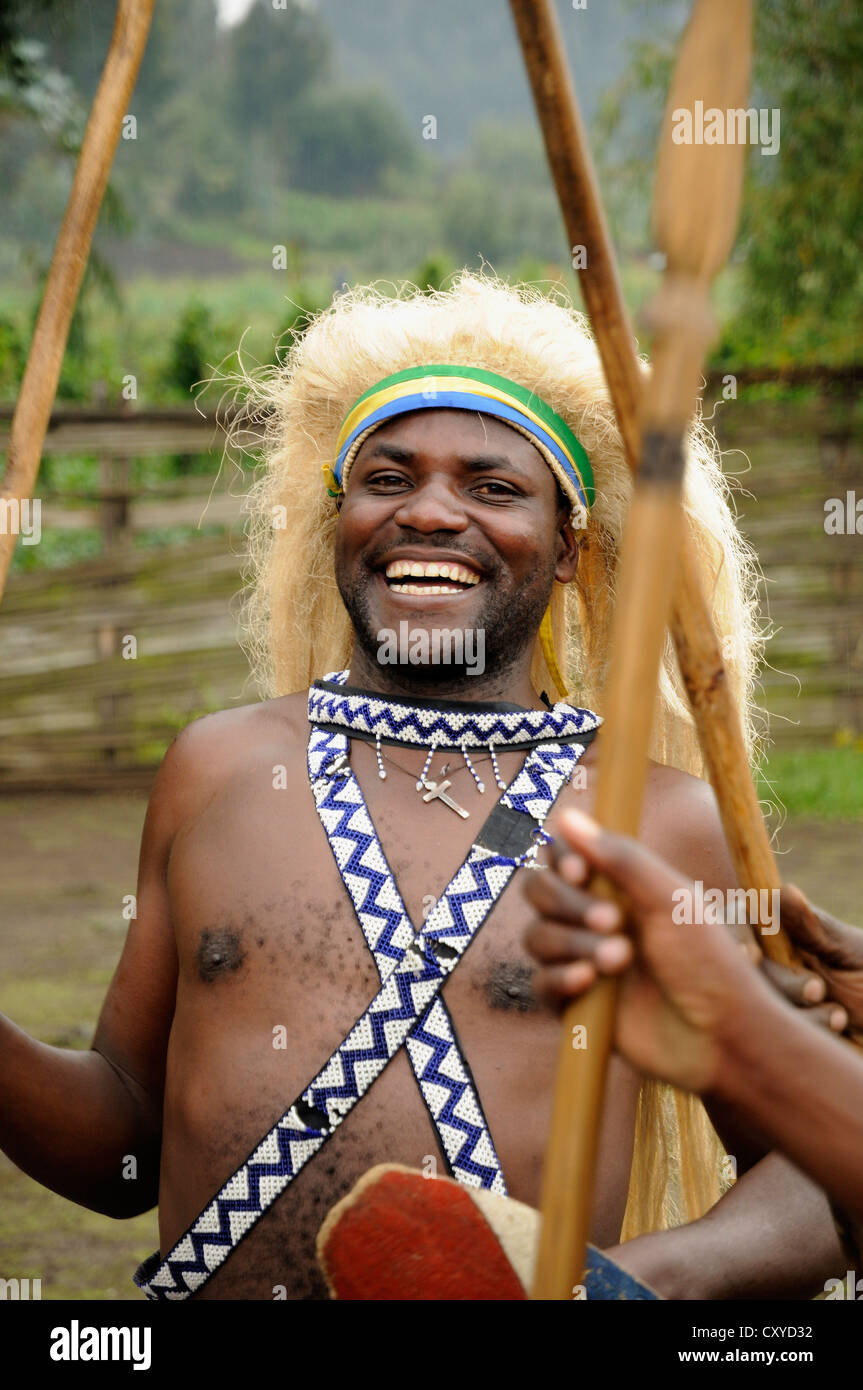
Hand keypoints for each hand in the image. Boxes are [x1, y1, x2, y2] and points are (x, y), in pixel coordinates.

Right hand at [523, 809, 846, 1092]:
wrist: (722, 1036)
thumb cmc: (709, 961)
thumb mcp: (672, 899)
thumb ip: (620, 857)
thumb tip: (565, 816)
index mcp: (619, 887)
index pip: (564, 857)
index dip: (561, 859)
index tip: (581, 873)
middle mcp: (595, 919)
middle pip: (540, 892)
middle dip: (567, 904)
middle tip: (614, 923)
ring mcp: (584, 960)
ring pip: (537, 937)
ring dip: (574, 943)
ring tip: (620, 960)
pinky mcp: (576, 1005)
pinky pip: (540, 983)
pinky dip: (560, 979)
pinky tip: (590, 983)